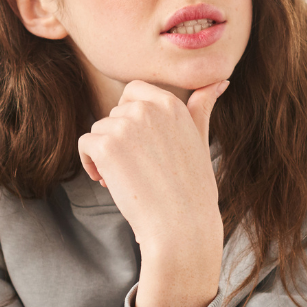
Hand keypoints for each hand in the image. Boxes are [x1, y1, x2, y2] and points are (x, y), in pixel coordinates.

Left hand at [77, 78, 228, 252]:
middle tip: (136, 167)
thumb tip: (220, 81)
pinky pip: (85, 144)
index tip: (139, 143)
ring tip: (125, 178)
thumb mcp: (201, 140)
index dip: (129, 116)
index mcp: (172, 104)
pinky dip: (90, 163)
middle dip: (119, 138)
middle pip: (115, 113)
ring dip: (105, 153)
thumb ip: (202, 108)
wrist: (181, 225)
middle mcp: (149, 108)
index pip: (134, 90)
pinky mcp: (107, 146)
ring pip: (99, 129)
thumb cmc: (193, 188)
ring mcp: (126, 125)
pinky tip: (107, 181)